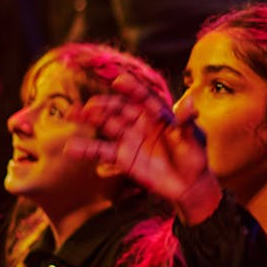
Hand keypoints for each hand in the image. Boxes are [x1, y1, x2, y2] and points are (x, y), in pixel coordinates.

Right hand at [68, 72, 219, 222]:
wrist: (188, 184)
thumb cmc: (194, 157)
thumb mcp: (194, 138)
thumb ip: (187, 121)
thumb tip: (191, 101)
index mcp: (158, 113)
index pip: (143, 96)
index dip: (132, 88)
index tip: (119, 81)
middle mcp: (140, 122)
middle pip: (119, 109)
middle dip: (103, 105)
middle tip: (89, 106)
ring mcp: (129, 138)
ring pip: (106, 125)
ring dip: (90, 119)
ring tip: (73, 114)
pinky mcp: (122, 157)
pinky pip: (102, 151)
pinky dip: (86, 149)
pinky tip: (71, 149)